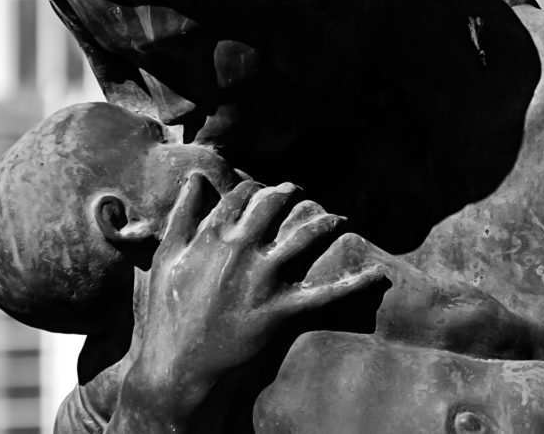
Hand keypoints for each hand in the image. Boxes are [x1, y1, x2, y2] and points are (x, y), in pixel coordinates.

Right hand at [122, 176, 387, 423]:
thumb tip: (195, 177)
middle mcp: (239, 249)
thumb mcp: (166, 257)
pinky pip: (326, 294)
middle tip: (299, 192)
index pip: (241, 195)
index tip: (262, 191)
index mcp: (211, 234)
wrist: (179, 366)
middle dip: (290, 194)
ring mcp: (263, 279)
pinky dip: (354, 284)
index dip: (254, 188)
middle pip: (274, 206)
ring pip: (304, 237)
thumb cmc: (168, 311)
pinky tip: (377, 275)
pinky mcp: (281, 310)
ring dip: (325, 222)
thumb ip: (182, 214)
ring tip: (337, 217)